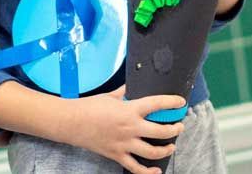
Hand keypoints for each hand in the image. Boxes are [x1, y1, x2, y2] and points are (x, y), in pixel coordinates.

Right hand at [67, 85, 183, 173]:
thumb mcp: (109, 96)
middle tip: (179, 126)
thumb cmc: (88, 107)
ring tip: (171, 146)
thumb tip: (133, 87)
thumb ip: (125, 92)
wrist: (71, 122)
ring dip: (166, 150)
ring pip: (153, 152)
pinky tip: (156, 170)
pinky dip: (148, 172)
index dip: (172, 103)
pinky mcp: (117, 155)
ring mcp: (124, 144)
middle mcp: (130, 128)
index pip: (157, 104)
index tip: (180, 102)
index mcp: (129, 110)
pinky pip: (136, 168)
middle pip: (161, 132)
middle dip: (174, 129)